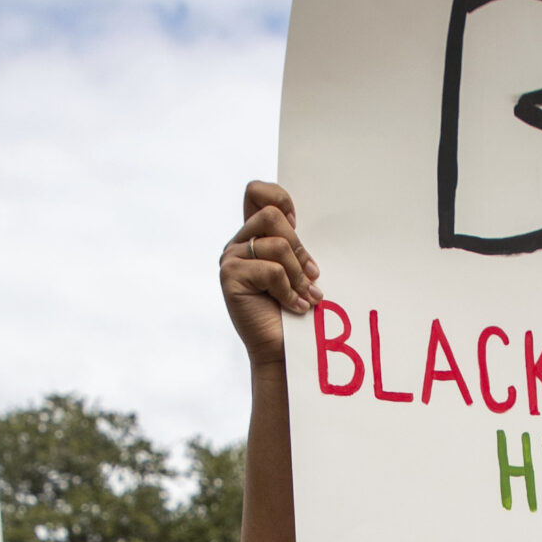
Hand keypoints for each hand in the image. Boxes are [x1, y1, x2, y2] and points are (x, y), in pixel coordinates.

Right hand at [221, 180, 318, 370]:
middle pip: (271, 214)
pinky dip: (289, 290)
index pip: (256, 191)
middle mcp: (238, 243)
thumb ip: (294, 243)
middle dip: (299, 246)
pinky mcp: (229, 277)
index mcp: (254, 235)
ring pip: (276, 244)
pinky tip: (294, 306)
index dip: (278, 197)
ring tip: (308, 295)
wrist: (282, 350)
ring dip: (298, 273)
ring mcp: (230, 259)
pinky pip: (271, 270)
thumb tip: (301, 220)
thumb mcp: (298, 268)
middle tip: (312, 275)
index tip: (297, 222)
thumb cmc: (294, 309)